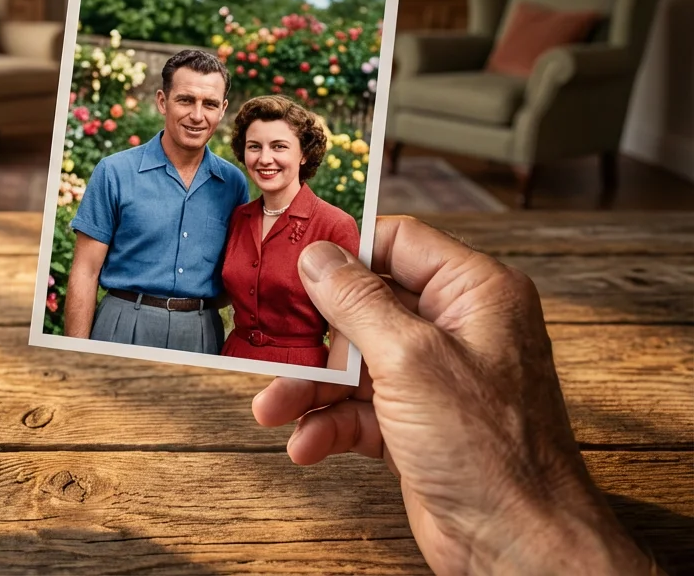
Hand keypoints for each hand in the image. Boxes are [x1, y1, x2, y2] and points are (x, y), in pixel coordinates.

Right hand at [251, 217, 654, 574]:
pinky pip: (358, 410)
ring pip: (353, 363)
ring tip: (273, 408)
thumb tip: (318, 256)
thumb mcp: (410, 359)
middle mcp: (456, 329)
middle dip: (315, 334)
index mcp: (474, 293)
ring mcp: (435, 379)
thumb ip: (358, 301)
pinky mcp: (416, 425)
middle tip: (270, 340)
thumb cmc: (489, 449)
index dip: (345, 249)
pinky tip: (307, 444)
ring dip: (310, 387)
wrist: (516, 542)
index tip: (292, 260)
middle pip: (364, 306)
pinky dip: (328, 425)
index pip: (400, 243)